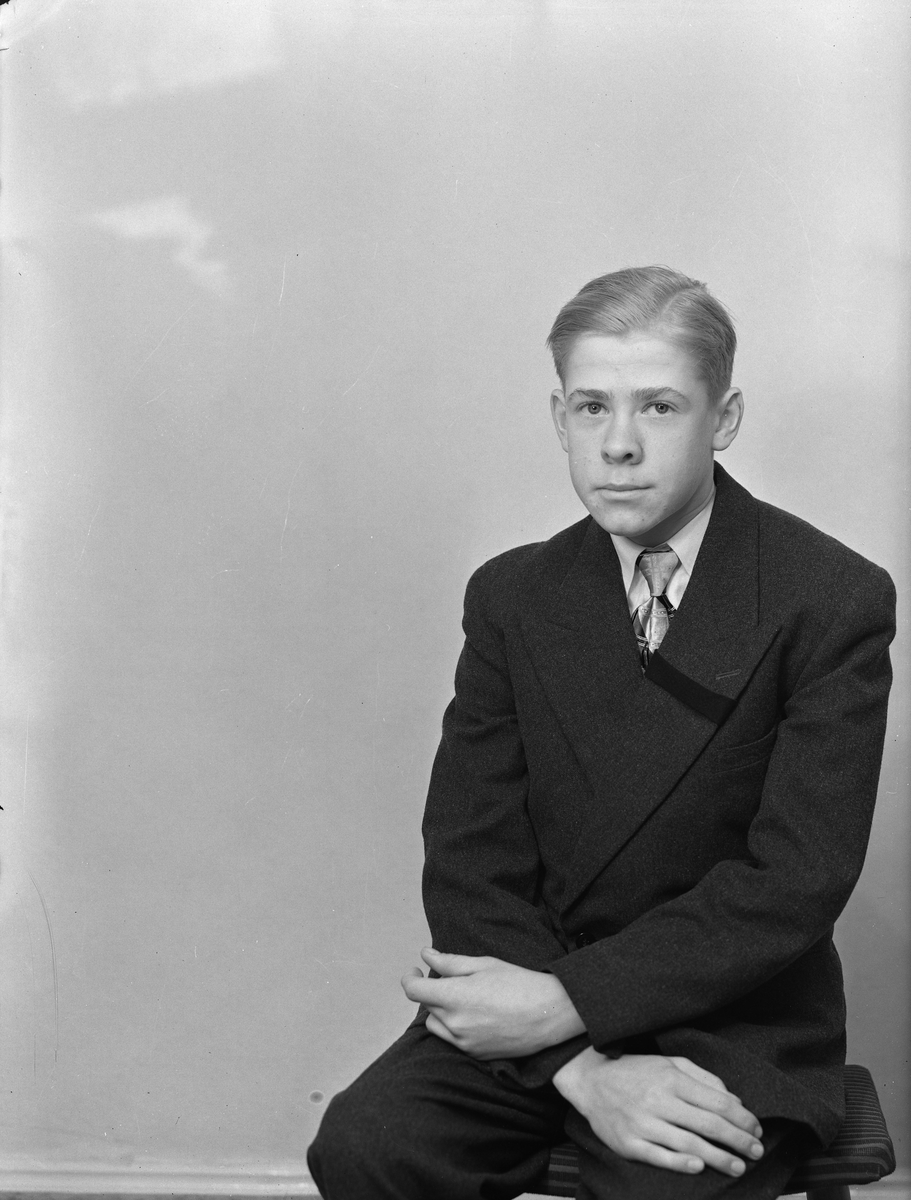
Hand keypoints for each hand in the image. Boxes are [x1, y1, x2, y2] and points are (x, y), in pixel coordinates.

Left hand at [401, 948, 584, 1058]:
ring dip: (441, 1011)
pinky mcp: (476, 1055)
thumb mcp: (483, 964)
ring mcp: (465, 1043)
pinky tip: (477, 1015)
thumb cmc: (519, 983)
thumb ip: (450, 962)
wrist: (551, 1014)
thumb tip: (425, 956)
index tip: (416, 970)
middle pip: (427, 1006)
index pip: (414, 991)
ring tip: (466, 998)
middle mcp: (455, 1024)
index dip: (410, 977)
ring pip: (437, 1025)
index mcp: (455, 998)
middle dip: (434, 991)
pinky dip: (455, 1027)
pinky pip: (453, 1040)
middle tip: (456, 979)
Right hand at [552, 1049, 763, 1176]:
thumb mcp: (668, 1063)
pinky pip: (659, 1156)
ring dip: (719, 1158)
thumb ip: (703, 1078)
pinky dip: (681, 1163)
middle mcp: (658, 1099)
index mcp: (671, 1078)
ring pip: (689, 1144)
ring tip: (739, 1167)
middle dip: (738, 1140)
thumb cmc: (635, 1071)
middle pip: (708, 1125)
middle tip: (758, 1152)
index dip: (742, 1118)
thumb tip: (735, 1101)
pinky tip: (700, 1167)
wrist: (589, 1080)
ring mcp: (643, 1123)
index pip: (716, 1101)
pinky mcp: (628, 1143)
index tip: (758, 1129)